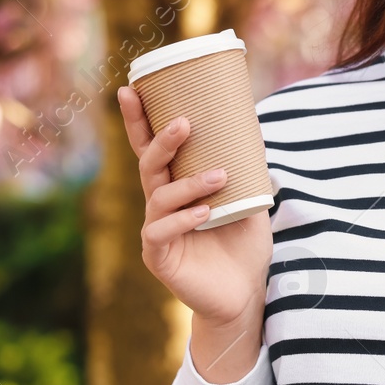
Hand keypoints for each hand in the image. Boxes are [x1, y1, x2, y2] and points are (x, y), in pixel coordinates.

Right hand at [119, 85, 273, 328]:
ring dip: (189, 182)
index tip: (130, 89)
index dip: (139, 121)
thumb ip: (247, 170)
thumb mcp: (250, 200)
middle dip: (161, 140)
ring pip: (159, 196)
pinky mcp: (159, 257)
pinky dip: (184, 218)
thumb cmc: (244, 245)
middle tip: (185, 122)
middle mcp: (160, 205)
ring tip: (220, 176)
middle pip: (148, 164)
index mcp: (176, 187)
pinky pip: (161, 231)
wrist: (245, 295)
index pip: (152, 148)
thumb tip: (254, 127)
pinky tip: (204, 212)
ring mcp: (157, 231)